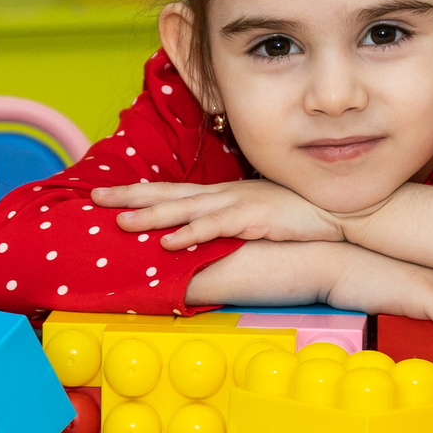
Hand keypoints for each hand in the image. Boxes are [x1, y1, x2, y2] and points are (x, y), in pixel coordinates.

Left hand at [95, 179, 345, 250]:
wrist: (337, 210)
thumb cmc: (295, 215)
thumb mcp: (253, 216)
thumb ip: (227, 222)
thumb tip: (202, 235)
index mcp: (220, 194)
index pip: (170, 190)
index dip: (136, 192)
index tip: (104, 193)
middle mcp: (222, 194)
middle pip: (167, 193)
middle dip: (129, 197)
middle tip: (95, 198)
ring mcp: (237, 204)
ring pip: (185, 209)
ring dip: (152, 216)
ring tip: (121, 224)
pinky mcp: (253, 217)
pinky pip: (216, 227)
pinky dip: (191, 233)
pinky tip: (170, 242)